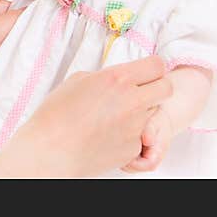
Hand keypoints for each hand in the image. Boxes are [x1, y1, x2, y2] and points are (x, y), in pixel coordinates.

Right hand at [0, 56, 172, 176]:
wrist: (51, 150)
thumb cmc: (56, 113)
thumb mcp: (78, 80)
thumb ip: (106, 77)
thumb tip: (118, 79)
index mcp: (117, 79)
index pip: (156, 65)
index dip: (151, 68)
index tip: (145, 72)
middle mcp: (132, 101)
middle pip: (166, 88)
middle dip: (156, 87)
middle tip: (140, 91)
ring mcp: (136, 127)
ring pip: (154, 112)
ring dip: (141, 111)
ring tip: (114, 116)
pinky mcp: (134, 148)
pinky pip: (141, 136)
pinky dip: (129, 134)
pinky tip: (107, 134)